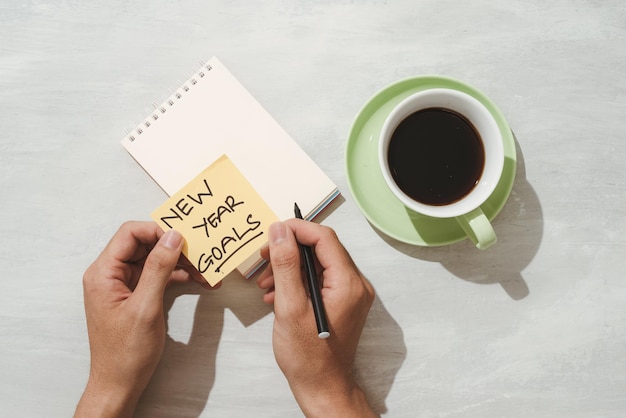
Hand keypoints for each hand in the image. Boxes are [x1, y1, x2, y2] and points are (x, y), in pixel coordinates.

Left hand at [75, 221, 214, 417]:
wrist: (119, 384)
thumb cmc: (126, 352)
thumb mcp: (146, 307)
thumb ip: (158, 268)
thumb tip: (172, 237)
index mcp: (103, 273)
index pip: (130, 234)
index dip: (157, 231)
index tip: (183, 238)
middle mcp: (109, 274)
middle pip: (143, 244)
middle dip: (172, 247)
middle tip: (198, 253)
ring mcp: (122, 285)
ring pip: (153, 259)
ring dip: (178, 262)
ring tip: (203, 269)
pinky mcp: (134, 295)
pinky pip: (155, 275)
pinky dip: (175, 275)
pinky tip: (194, 279)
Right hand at [257, 220, 376, 416]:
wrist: (322, 387)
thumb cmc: (307, 355)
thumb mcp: (290, 306)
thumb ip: (285, 264)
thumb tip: (280, 230)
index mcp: (348, 283)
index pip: (324, 237)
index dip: (297, 229)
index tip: (271, 233)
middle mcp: (356, 284)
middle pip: (321, 249)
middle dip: (289, 251)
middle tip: (263, 260)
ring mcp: (350, 294)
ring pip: (317, 264)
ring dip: (289, 268)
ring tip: (265, 284)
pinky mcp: (342, 302)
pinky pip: (319, 280)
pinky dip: (297, 282)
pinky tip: (276, 295)